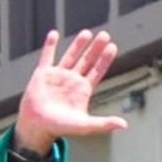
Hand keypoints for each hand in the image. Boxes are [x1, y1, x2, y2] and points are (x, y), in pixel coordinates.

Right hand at [12, 29, 128, 155]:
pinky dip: (50, 45)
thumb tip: (124, 125)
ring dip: (78, 45)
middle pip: (87, 61)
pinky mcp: (42, 74)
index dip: (105, 59)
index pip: (97, 71)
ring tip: (86, 32)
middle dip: (95, 48)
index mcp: (82, 90)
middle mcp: (72, 81)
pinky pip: (47, 57)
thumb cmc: (60, 128)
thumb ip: (104, 124)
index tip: (112, 46)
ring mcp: (57, 76)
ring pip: (70, 56)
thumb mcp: (84, 125)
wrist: (37, 127)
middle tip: (105, 34)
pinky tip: (54, 34)